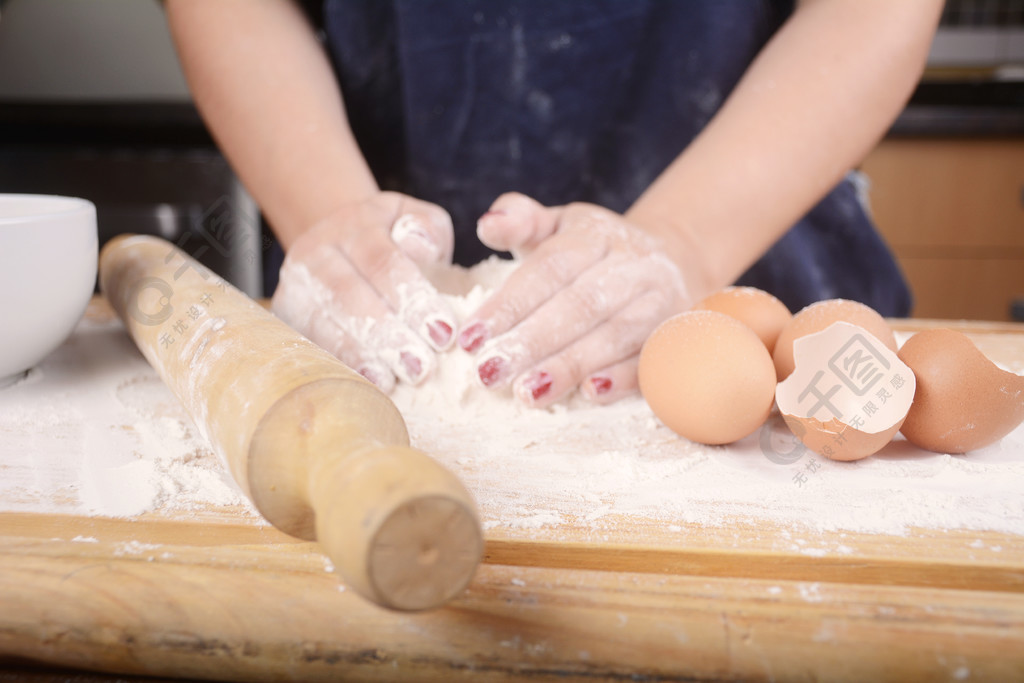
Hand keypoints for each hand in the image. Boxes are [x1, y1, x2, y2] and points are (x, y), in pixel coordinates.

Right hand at [271, 192, 456, 392]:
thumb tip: (418, 246)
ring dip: (358, 356)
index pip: (382, 261)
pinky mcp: (285, 316)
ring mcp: (295, 285)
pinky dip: (336, 366)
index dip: (412, 298)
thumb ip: (427, 230)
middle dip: (386, 335)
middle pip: (348, 294)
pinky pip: (308, 343)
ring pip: (321, 322)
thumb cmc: (395, 239)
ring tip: (391, 382)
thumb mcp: (419, 221)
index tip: (444, 333)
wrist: (342, 238)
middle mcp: (317, 251)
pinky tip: (363, 387)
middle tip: (420, 368)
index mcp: (356, 225)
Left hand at [458, 193, 695, 406]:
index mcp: (596, 236)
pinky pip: (650, 359)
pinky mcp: (676, 335)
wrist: (674, 259)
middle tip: (489, 373)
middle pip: (580, 305)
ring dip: (569, 366)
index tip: (471, 338)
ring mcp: (661, 302)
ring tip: (527, 393)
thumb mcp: (559, 225)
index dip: (510, 304)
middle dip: (532, 342)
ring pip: (614, 335)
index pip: (550, 268)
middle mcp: (633, 266)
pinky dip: (622, 378)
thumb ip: (521, 221)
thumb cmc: (595, 249)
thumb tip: (487, 224)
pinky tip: (590, 394)